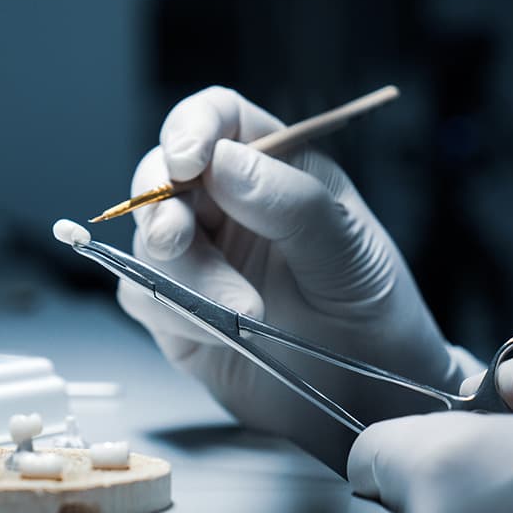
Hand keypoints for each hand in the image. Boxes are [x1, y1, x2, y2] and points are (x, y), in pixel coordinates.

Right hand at [117, 87, 479, 468]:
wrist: (366, 394)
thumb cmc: (370, 307)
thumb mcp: (348, 248)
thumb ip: (290, 202)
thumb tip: (222, 164)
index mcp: (271, 165)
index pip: (216, 118)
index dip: (191, 128)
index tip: (186, 161)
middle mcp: (223, 203)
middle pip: (159, 175)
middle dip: (161, 208)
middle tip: (178, 241)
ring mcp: (195, 255)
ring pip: (147, 241)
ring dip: (186, 278)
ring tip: (245, 314)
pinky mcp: (173, 307)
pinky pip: (143, 294)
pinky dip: (177, 314)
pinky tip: (224, 335)